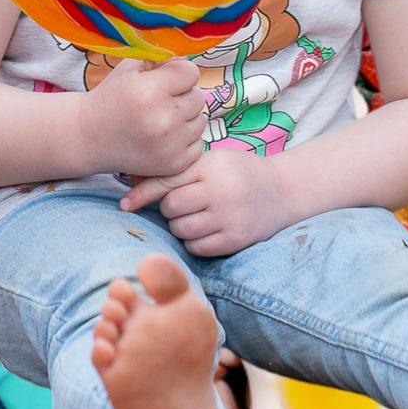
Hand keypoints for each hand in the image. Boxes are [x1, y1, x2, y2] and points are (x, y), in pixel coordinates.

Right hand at [75, 57, 206, 178]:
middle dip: (182, 96)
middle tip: (160, 101)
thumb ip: (160, 59)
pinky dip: (185, 139)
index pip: (191, 73)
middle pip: (198, 97)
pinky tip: (163, 137)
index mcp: (149, 90)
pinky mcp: (175, 164)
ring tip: (160, 119)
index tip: (165, 79)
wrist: (89, 137)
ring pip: (200, 121)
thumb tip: (188, 57)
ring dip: (185, 118)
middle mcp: (162, 119)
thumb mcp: (129, 68)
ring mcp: (170, 145)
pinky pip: (198, 143)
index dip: (178, 73)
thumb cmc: (111, 98)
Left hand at [119, 148, 292, 256]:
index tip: (124, 204)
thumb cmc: (237, 172)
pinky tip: (204, 230)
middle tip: (183, 203)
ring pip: (181, 229)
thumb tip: (131, 185)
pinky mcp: (235, 240)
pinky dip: (193, 241)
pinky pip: (197, 247)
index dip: (142, 194)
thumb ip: (177, 172)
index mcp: (212, 166)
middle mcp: (222, 191)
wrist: (283, 191)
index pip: (168, 181)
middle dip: (170, 208)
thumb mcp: (211, 161)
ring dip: (179, 226)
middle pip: (171, 207)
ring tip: (194, 215)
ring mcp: (230, 217)